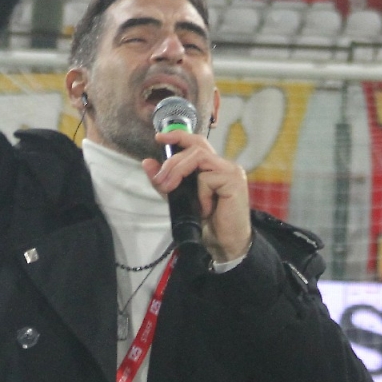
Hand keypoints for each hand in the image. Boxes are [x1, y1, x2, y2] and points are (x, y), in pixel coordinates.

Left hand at [144, 129, 251, 265]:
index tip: (159, 137)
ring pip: (199, 157)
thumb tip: (147, 162)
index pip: (196, 143)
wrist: (224, 245)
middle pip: (195, 147)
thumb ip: (166, 182)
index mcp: (212, 167)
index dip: (178, 136)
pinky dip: (200, 193)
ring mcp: (231, 171)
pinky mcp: (234, 181)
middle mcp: (223, 165)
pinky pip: (207, 177)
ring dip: (178, 170)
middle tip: (160, 180)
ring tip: (170, 188)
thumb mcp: (179, 200)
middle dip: (171, 161)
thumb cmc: (207, 224)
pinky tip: (205, 209)